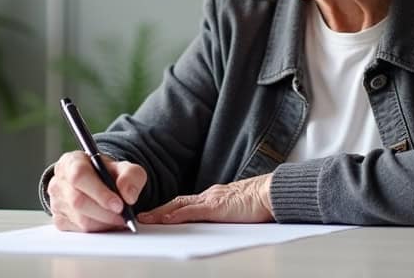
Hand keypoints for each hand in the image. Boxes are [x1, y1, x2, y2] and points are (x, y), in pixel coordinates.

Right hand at [47, 151, 146, 232]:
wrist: (98, 182)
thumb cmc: (106, 173)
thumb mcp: (124, 167)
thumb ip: (130, 175)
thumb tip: (128, 195)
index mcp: (71, 162)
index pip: (79, 176)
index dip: (99, 192)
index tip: (119, 204)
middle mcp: (59, 181)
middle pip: (78, 201)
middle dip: (105, 213)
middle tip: (124, 217)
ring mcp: (56, 201)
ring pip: (79, 219)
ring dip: (104, 223)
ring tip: (119, 219)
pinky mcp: (59, 219)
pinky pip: (78, 230)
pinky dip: (97, 230)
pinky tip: (107, 222)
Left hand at [138, 174, 273, 224]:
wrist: (272, 193)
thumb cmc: (260, 202)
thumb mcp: (238, 208)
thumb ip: (226, 212)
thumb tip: (220, 220)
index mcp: (214, 196)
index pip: (185, 202)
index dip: (169, 209)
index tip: (155, 215)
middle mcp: (209, 195)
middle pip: (177, 202)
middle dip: (158, 210)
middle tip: (141, 217)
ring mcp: (211, 200)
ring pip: (179, 206)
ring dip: (160, 213)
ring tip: (145, 219)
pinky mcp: (216, 207)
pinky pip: (191, 211)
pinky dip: (176, 215)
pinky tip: (164, 220)